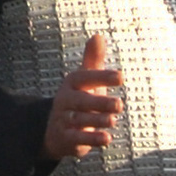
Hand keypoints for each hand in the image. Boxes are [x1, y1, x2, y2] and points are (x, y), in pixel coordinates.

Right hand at [42, 33, 124, 161]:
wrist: (54, 130)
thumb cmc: (78, 100)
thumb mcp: (85, 80)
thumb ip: (93, 60)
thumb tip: (98, 35)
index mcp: (71, 84)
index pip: (84, 77)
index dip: (101, 77)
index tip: (121, 77)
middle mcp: (65, 101)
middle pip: (80, 101)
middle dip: (99, 103)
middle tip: (119, 105)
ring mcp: (64, 121)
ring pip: (79, 120)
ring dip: (96, 121)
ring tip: (113, 121)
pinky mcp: (66, 140)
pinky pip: (77, 139)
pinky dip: (91, 140)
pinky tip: (107, 139)